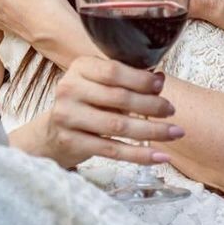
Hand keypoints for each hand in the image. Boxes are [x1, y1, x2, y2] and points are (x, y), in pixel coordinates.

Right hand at [21, 57, 184, 169]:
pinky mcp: (71, 143)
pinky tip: (160, 156)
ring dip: (152, 131)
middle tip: (172, 111)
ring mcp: (68, 117)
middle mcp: (69, 89)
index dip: (141, 79)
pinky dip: (139, 155)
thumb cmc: (83, 102)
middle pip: (118, 99)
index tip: (162, 85)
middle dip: (151, 106)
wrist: (48, 134)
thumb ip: (125, 79)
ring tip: (175, 133)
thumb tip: (160, 78)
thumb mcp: (97, 82)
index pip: (113, 71)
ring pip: (118, 127)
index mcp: (79, 68)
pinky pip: (112, 151)